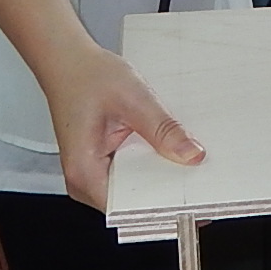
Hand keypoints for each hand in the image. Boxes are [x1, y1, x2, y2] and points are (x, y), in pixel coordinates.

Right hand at [50, 41, 204, 208]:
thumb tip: (192, 155)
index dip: (164, 206)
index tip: (195, 200)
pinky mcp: (101, 165)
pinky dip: (151, 164)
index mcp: (85, 172)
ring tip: (188, 162)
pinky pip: (132, 175)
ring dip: (161, 176)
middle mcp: (85, 181)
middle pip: (135, 203)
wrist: (68, 60)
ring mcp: (93, 175)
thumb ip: (163, 129)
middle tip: (202, 177)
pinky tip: (170, 152)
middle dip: (168, 190)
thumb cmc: (87, 75)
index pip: (130, 210)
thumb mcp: (133, 98)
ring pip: (135, 190)